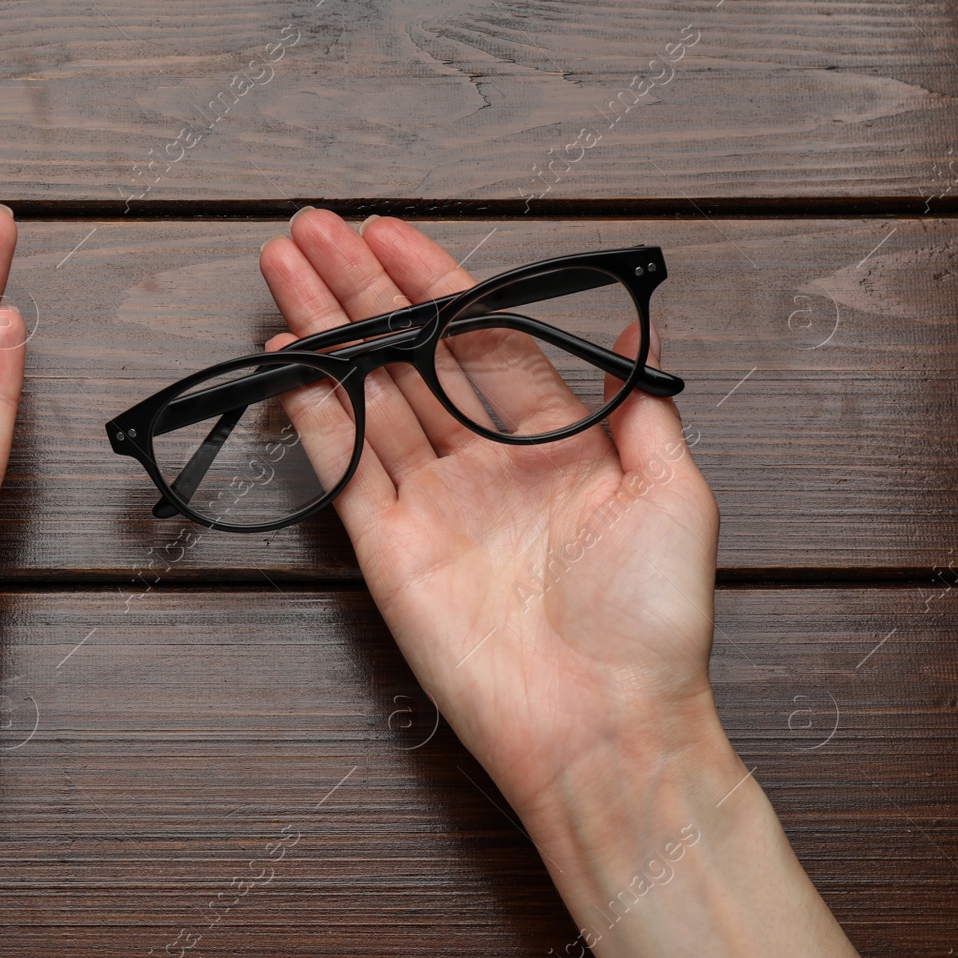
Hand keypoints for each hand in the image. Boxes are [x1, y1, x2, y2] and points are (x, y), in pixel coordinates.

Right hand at [260, 209, 718, 822]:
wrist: (603, 726)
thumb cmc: (652, 620)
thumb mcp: (674, 493)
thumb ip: (639, 404)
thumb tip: (627, 320)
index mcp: (553, 440)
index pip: (480, 337)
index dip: (434, 281)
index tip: (390, 233)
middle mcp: (484, 461)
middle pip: (410, 353)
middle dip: (360, 288)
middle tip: (311, 230)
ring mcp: (431, 501)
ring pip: (367, 394)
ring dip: (324, 330)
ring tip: (284, 269)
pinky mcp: (387, 547)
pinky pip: (343, 464)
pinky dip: (313, 411)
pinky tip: (288, 360)